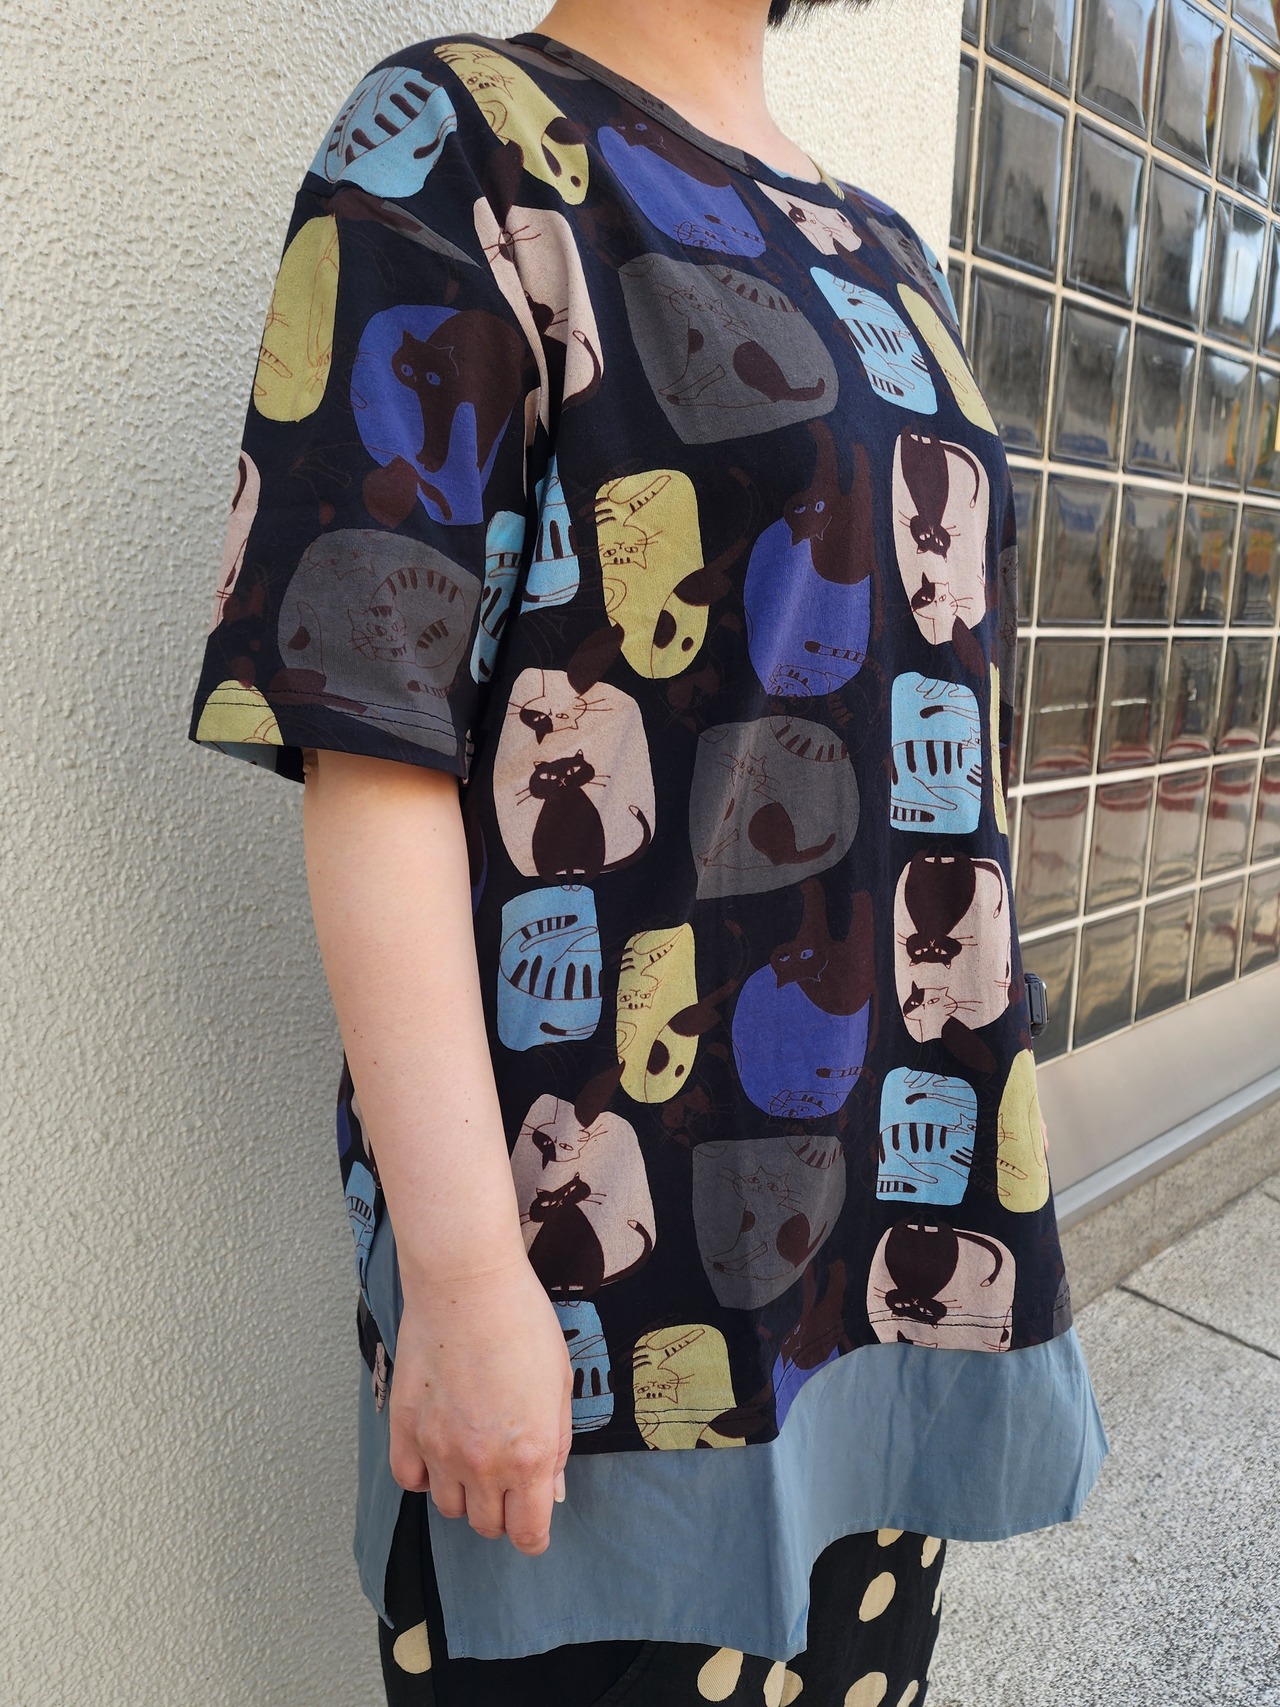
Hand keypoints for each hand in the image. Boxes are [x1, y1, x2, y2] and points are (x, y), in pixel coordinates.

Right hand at [387, 1254, 572, 1555]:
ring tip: (473, 1455)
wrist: (467, 1283)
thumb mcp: (560, 1384)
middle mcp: (483, 1464)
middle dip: (501, 1510)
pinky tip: (438, 1448)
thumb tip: (551, 1488)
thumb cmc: (521, 1321)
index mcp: (530, 1456)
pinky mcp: (405, 1429)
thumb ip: (557, 1443)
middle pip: (487, 1525)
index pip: (527, 1534)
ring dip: (464, 1493)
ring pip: (448, 1507)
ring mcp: (439, 1449)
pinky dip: (424, 1474)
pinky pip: (410, 1480)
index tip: (532, 1522)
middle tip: (507, 1478)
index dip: (533, 1534)